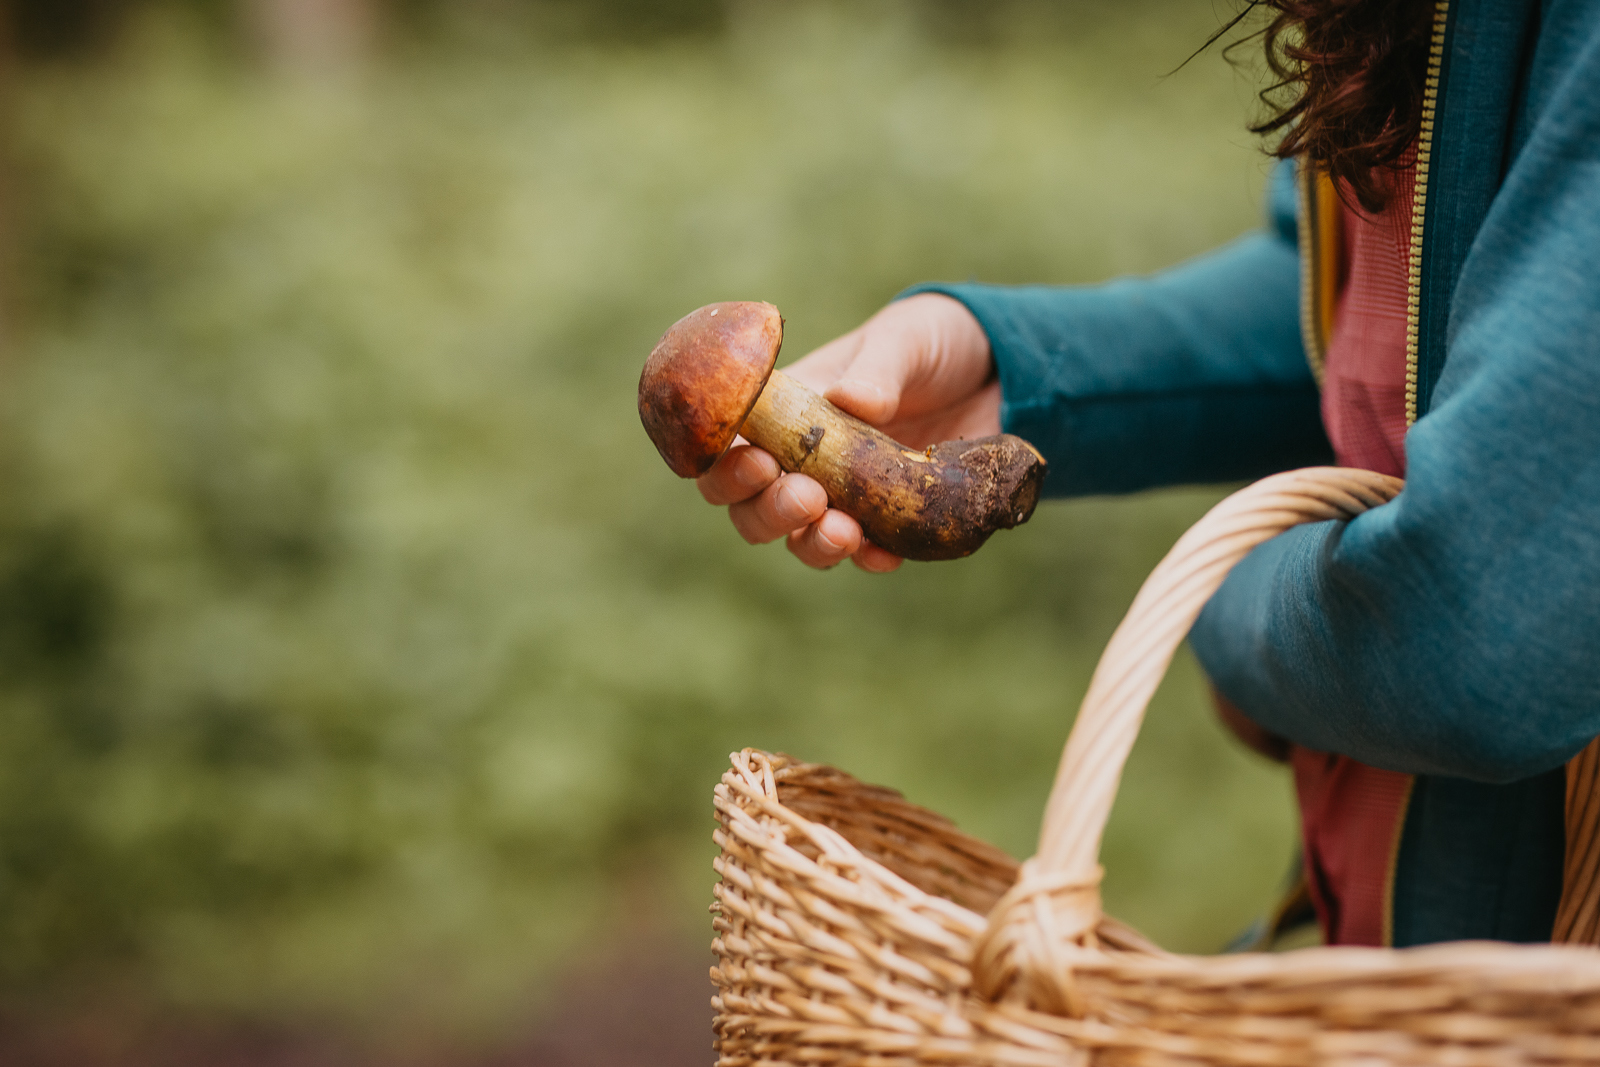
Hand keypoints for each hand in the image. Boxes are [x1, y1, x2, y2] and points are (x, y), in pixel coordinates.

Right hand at [696, 293, 1000, 571]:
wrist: (997, 371)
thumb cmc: (930, 342)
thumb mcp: (906, 340)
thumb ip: (879, 368)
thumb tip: (850, 400)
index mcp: (787, 411)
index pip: (728, 448)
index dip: (727, 466)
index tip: (760, 463)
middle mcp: (805, 460)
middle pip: (751, 507)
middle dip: (767, 511)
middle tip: (807, 497)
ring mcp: (846, 496)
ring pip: (799, 539)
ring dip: (811, 543)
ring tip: (843, 531)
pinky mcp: (891, 521)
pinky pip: (866, 553)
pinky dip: (869, 559)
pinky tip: (884, 555)